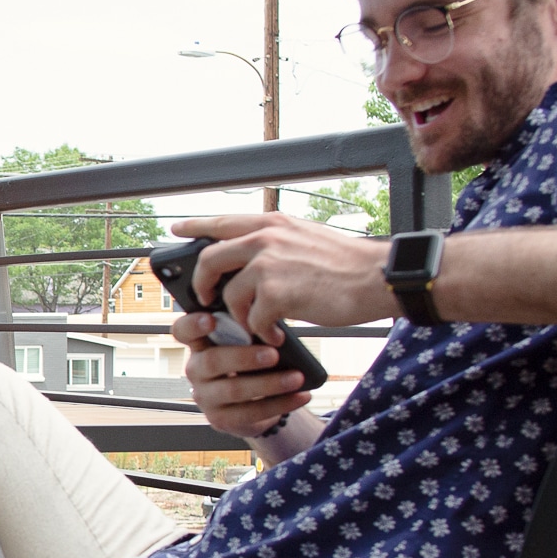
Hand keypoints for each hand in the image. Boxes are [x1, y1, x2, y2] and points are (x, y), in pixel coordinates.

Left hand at [172, 214, 391, 339]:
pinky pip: (252, 320)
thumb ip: (274, 243)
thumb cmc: (346, 264)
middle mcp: (266, 238)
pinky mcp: (277, 293)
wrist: (378, 277)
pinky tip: (275, 336)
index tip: (177, 230)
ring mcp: (269, 264)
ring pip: (229, 295)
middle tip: (209, 299)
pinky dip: (261, 333)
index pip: (222, 221)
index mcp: (272, 224)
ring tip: (260, 326)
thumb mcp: (304, 239)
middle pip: (209, 260)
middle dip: (203, 285)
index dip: (196, 226)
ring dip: (241, 316)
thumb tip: (248, 261)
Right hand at [173, 312, 311, 438]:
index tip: (211, 320)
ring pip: (233, 390)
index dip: (192, 325)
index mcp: (200, 344)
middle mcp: (196, 370)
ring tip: (296, 378)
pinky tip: (301, 396)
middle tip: (273, 355)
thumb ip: (249, 331)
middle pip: (211, 361)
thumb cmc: (250, 363)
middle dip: (244, 357)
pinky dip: (281, 404)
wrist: (252, 402)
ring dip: (269, 383)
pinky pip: (250, 412)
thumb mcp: (245, 343)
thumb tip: (274, 324)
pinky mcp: (220, 419)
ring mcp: (205, 397)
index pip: (182, 331)